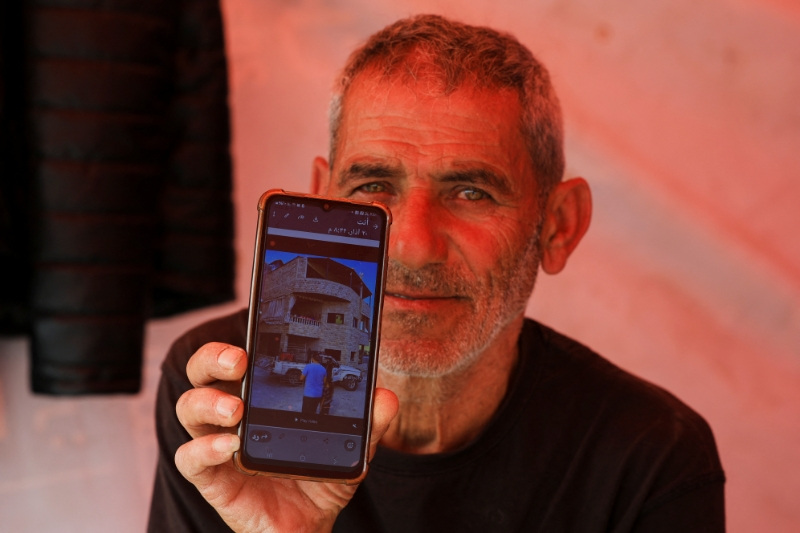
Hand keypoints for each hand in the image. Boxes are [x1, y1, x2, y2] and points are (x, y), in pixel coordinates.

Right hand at [174, 342, 398, 532]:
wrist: (309, 525)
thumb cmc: (318, 478)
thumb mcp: (350, 447)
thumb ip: (368, 423)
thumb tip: (384, 398)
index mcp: (258, 397)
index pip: (235, 359)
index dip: (235, 341)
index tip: (253, 332)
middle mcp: (232, 416)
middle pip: (202, 374)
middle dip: (213, 359)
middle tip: (238, 361)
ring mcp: (218, 446)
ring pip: (188, 409)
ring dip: (208, 402)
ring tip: (235, 409)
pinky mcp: (213, 480)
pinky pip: (190, 460)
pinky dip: (205, 449)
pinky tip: (231, 446)